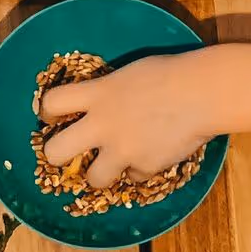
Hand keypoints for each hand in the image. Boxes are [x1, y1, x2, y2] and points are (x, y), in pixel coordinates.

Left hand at [38, 51, 218, 188]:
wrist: (203, 93)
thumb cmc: (171, 73)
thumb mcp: (130, 73)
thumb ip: (109, 91)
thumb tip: (100, 101)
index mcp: (97, 94)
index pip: (52, 102)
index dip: (47, 111)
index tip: (52, 116)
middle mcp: (102, 125)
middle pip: (55, 152)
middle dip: (56, 155)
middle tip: (66, 153)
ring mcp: (122, 149)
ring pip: (93, 178)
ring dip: (100, 173)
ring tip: (111, 164)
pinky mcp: (145, 167)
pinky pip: (132, 177)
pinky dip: (139, 169)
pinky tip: (152, 155)